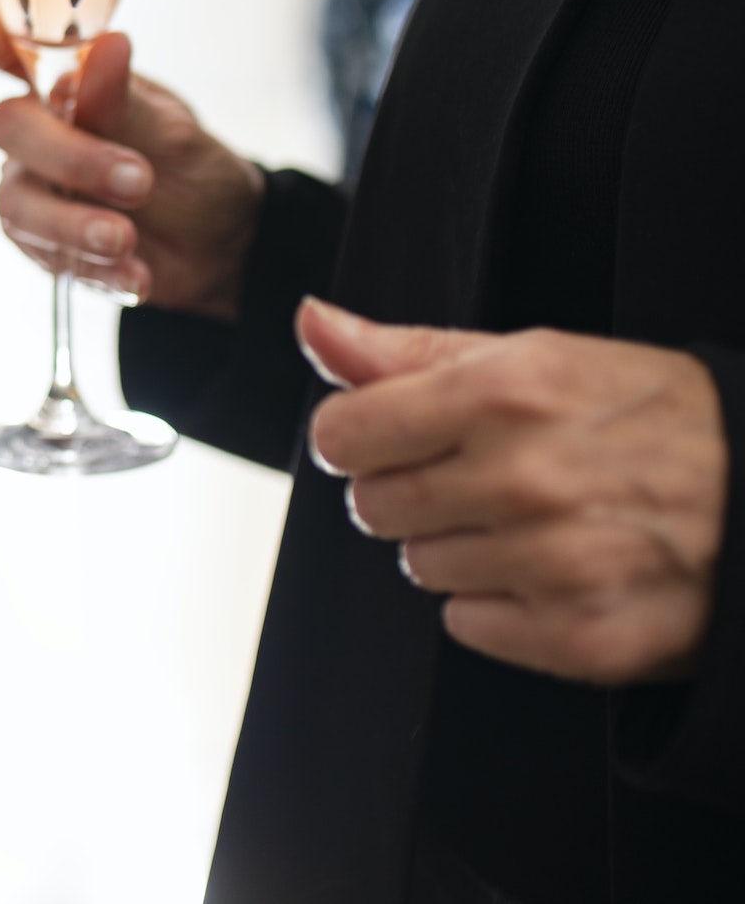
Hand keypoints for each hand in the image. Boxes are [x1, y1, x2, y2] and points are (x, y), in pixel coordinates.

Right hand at [0, 12, 263, 317]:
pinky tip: (136, 276)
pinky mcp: (41, 243)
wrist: (219, 246)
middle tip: (139, 182)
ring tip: (129, 241)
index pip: (5, 44)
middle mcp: (40, 127)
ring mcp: (34, 186)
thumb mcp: (173, 134)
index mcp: (67, 79)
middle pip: (8, 128)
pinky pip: (43, 255)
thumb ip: (125, 100)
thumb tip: (108, 44)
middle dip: (68, 158)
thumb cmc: (194, 171)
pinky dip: (92, 268)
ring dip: (75, 225)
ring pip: (16, 201)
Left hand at [301, 297, 728, 683]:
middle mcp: (526, 477)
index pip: (340, 434)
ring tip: (536, 520)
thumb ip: (405, 351)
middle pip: (371, 505)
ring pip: (419, 567)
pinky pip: (468, 624)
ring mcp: (554, 563)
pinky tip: (557, 569)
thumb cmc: (646, 414)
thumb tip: (312, 324)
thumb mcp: (533, 356)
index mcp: (504, 393)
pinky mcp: (580, 635)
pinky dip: (501, 605)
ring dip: (460, 547)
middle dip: (413, 489)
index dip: (360, 435)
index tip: (399, 435)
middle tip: (487, 476)